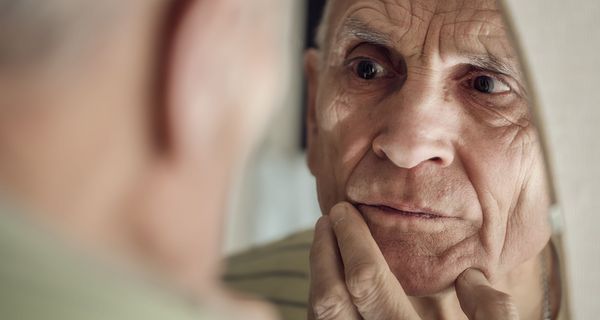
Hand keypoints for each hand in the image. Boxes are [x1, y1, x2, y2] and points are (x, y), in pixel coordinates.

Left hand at [307, 202, 518, 319]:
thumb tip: (468, 275)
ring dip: (317, 276)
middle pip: (329, 299)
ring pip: (320, 318)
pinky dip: (321, 304)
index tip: (343, 212)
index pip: (367, 279)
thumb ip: (493, 311)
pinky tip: (332, 284)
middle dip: (322, 253)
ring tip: (325, 244)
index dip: (350, 240)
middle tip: (326, 219)